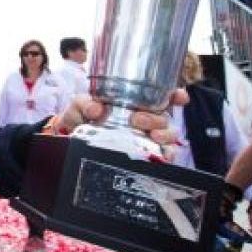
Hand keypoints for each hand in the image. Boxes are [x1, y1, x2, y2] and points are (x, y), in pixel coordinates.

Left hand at [54, 88, 187, 148]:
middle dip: (156, 117)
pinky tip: (161, 154)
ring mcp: (146, 138)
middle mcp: (144, 119)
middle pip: (164, 117)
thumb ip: (84, 103)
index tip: (178, 96)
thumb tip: (96, 108)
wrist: (72, 139)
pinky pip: (164, 156)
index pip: (161, 97)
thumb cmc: (81, 118)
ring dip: (164, 134)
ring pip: (169, 135)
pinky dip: (166, 154)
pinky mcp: (146, 156)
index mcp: (133, 103)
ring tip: (152, 135)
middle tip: (138, 119)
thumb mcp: (79, 106)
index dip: (175, 96)